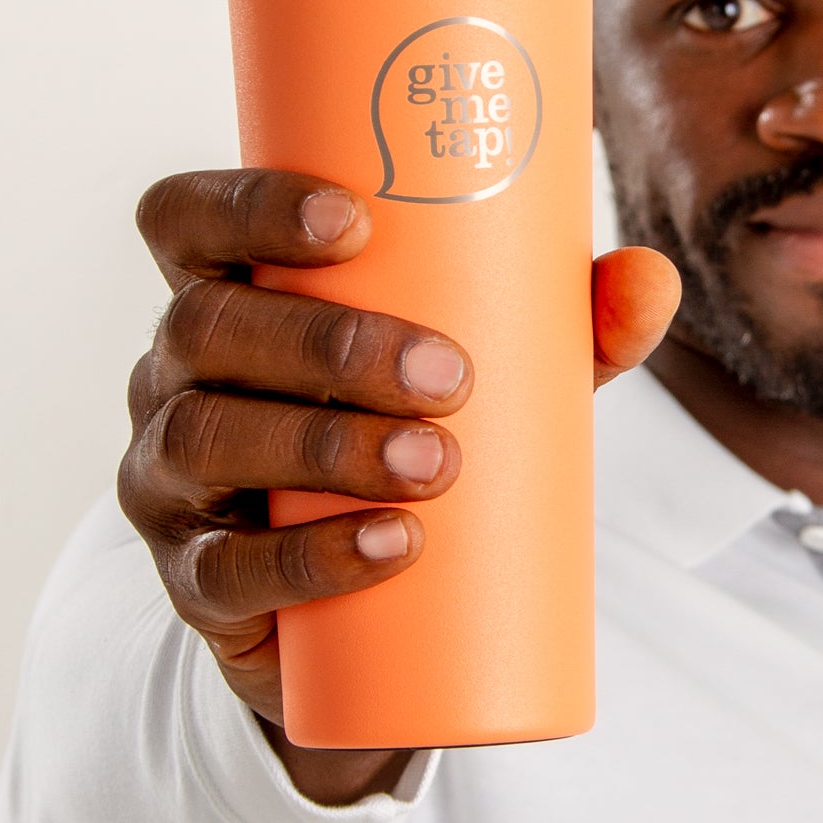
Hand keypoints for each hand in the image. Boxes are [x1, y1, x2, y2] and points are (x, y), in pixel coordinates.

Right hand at [117, 168, 679, 804]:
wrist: (365, 615)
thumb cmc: (417, 436)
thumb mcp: (495, 375)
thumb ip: (571, 326)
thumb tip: (654, 276)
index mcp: (229, 293)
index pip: (186, 221)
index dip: (248, 207)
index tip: (354, 224)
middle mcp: (174, 373)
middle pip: (207, 327)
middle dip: (328, 343)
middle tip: (450, 375)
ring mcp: (168, 478)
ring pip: (210, 438)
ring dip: (325, 444)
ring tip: (436, 463)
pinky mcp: (194, 581)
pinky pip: (228, 567)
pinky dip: (313, 559)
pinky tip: (391, 546)